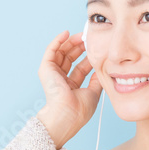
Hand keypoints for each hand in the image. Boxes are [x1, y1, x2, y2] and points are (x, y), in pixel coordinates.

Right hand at [36, 30, 101, 148]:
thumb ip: (97, 79)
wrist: (67, 115)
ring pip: (61, 52)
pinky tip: (66, 33)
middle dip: (80, 47)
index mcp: (71, 86)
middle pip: (70, 58)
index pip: (80, 67)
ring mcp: (52, 74)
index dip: (88, 56)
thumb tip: (102, 68)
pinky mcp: (46, 69)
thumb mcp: (93, 92)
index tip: (97, 47)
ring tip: (81, 35)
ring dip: (71, 42)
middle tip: (89, 38)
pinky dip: (58, 41)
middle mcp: (61, 79)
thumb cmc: (79, 110)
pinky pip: (51, 51)